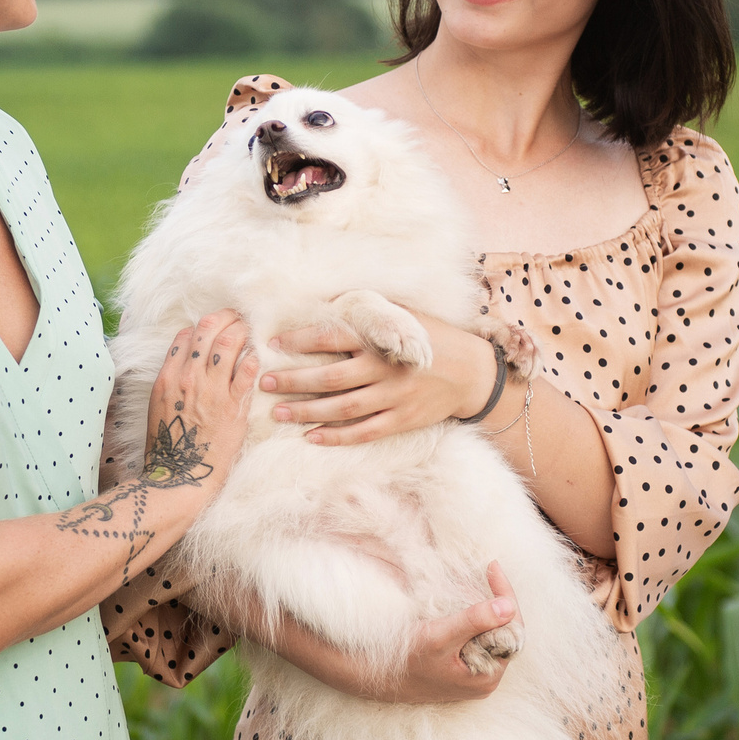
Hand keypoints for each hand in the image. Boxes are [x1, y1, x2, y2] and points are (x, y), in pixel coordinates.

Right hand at [141, 311, 260, 490]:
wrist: (181, 475)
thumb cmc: (168, 444)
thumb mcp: (158, 406)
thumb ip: (170, 379)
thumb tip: (182, 359)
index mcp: (167, 377)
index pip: (185, 335)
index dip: (202, 326)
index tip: (214, 327)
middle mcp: (188, 378)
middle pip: (208, 329)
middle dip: (226, 317)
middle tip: (237, 317)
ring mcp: (212, 391)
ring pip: (230, 342)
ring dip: (242, 330)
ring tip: (249, 330)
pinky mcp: (234, 406)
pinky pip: (248, 370)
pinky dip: (253, 357)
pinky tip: (256, 355)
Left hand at [259, 312, 497, 444]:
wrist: (472, 372)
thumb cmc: (432, 338)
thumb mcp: (405, 317)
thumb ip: (370, 315)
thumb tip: (329, 302)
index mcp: (381, 340)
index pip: (333, 338)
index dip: (301, 340)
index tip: (275, 343)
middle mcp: (385, 370)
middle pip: (330, 378)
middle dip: (294, 381)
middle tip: (266, 383)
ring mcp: (393, 398)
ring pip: (342, 409)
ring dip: (307, 412)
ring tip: (279, 413)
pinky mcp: (402, 421)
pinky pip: (363, 432)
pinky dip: (337, 437)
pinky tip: (311, 437)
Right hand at [272, 562, 521, 703]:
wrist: (376, 678)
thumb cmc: (407, 661)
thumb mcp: (440, 637)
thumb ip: (474, 621)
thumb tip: (509, 606)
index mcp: (488, 675)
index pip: (511, 629)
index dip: (505, 596)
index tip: (493, 567)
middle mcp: (486, 678)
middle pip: (503, 631)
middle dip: (497, 600)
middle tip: (490, 571)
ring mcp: (474, 674)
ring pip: (490, 634)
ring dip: (486, 608)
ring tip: (481, 581)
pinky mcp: (461, 669)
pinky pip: (477, 638)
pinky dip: (474, 618)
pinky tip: (466, 602)